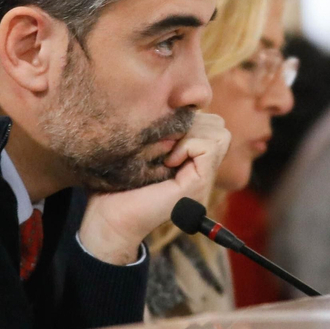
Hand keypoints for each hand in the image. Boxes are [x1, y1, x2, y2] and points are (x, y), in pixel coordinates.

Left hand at [78, 111, 230, 263]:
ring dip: (190, 134)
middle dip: (192, 124)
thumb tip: (180, 110)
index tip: (161, 137)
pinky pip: (209, 146)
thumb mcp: (144, 151)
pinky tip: (168, 161)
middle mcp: (201, 172)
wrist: (109, 219)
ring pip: (220, 133)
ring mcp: (203, 181)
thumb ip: (165, 134)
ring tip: (166, 153)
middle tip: (164, 145)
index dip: (188, 120)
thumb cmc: (117, 186)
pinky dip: (188, 145)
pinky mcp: (199, 185)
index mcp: (191, 164)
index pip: (211, 123)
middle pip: (219, 126)